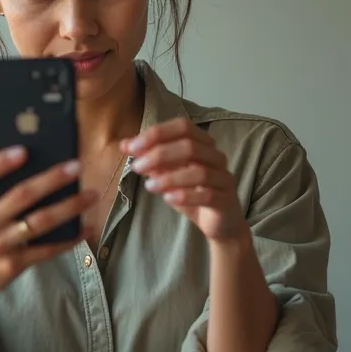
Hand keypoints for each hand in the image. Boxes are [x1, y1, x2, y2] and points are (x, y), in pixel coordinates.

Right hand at [0, 111, 96, 335]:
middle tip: (77, 165)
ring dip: (69, 207)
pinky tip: (86, 227)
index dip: (1, 161)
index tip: (24, 149)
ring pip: (40, 223)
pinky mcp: (13, 265)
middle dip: (52, 180)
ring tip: (91, 194)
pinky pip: (46, 250)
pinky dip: (69, 239)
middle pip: (21, 196)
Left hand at [121, 117, 247, 243]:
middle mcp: (216, 157)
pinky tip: (168, 198)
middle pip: (190, 146)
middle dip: (159, 154)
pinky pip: (207, 195)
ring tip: (149, 186)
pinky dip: (186, 195)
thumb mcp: (168, 175)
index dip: (157, 133)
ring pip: (199, 171)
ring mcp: (223, 178)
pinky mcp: (225, 201)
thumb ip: (151, 159)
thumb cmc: (193, 194)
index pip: (183, 127)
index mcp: (203, 144)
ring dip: (170, 177)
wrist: (221, 224)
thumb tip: (125, 145)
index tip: (131, 147)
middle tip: (136, 167)